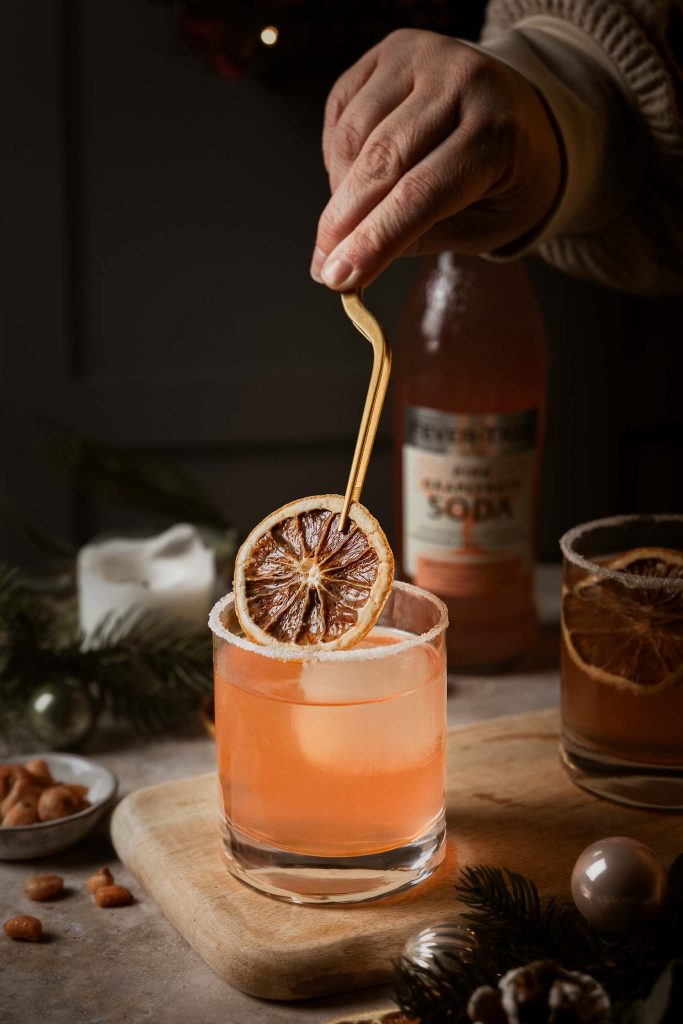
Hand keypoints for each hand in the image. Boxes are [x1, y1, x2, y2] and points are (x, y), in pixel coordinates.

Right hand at [311, 30, 561, 289]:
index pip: (421, 194)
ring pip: (353, 135)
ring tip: (349, 222)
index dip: (374, 240)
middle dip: (343, 222)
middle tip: (325, 266)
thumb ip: (421, 240)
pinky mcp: (393, 48)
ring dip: (339, 190)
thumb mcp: (485, 226)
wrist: (525, 112)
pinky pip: (343, 111)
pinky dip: (338, 155)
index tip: (339, 278)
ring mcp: (425, 56)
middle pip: (382, 162)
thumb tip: (351, 263)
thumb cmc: (506, 179)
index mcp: (497, 135)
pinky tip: (353, 178)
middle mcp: (462, 82)